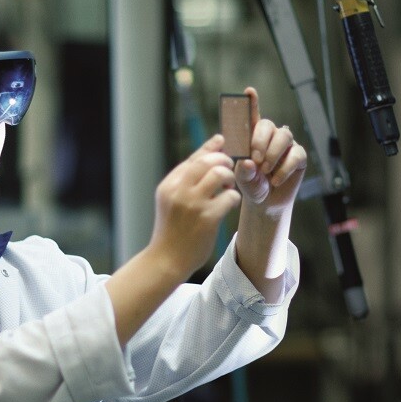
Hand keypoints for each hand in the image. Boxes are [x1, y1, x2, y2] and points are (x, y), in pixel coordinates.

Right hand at [148, 135, 241, 277]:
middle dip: (224, 161)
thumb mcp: (170, 200)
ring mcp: (193, 204)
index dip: (211, 147)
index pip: (194, 157)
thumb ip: (185, 180)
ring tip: (228, 188)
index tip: (222, 142)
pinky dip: (234, 198)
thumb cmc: (173, 229)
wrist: (166, 259)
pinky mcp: (207, 218)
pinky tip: (230, 204)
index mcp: (169, 184)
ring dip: (230, 178)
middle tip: (229, 170)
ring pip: (220, 174)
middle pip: (208, 161)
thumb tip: (207, 155)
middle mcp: (179, 191)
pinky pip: (230, 197)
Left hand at [232, 87, 306, 211]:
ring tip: (265, 170)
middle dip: (260, 141)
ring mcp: (286, 145)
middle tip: (255, 160)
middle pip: (268, 125)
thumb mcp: (243, 180)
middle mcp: (270, 136)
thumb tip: (248, 162)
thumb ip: (243, 171)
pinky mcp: (299, 156)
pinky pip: (296, 154)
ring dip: (273, 153)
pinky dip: (285, 168)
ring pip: (284, 136)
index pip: (251, 116)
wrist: (267, 203)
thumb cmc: (252, 186)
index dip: (251, 102)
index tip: (248, 91)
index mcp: (252, 137)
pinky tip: (276, 180)